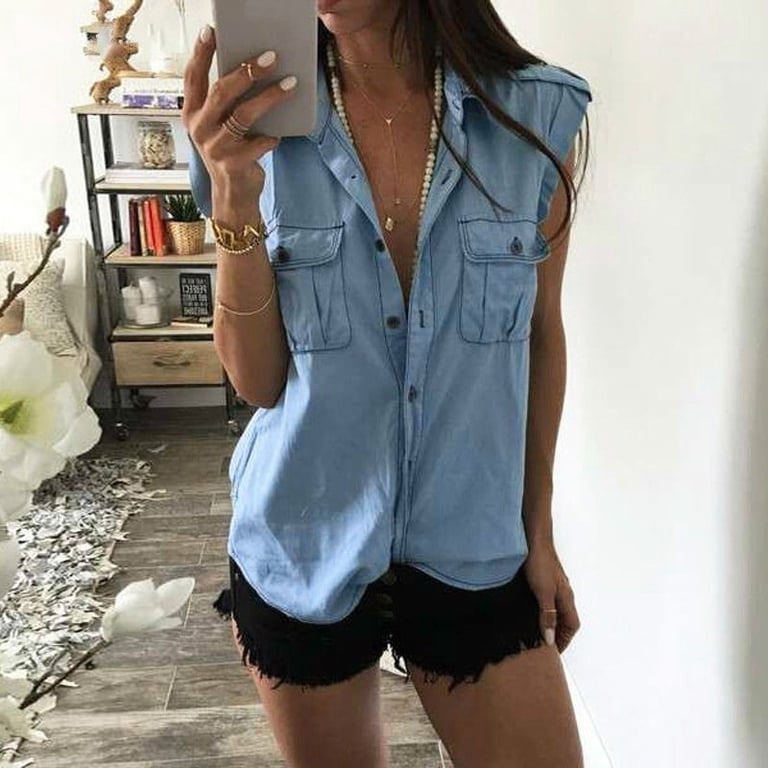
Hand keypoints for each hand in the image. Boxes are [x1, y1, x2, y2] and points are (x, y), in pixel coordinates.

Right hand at [182, 24, 297, 207]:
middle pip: (222, 91)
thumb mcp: (221, 126)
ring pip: (244, 114)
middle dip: (247, 71)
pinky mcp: (233, 164)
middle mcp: (199, 128)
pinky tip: (278, 134)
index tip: (212, 31)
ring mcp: (215, 147)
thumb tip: (255, 70)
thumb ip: (228, 104)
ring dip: (270, 97)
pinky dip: (272, 136)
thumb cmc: (231, 153)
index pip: (193, 77)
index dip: (201, 53)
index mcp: (192, 114)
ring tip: (290, 83)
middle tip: (271, 57)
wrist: (234, 195)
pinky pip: (259, 142)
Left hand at [524, 540, 579, 652]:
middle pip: (565, 618)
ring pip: (556, 609)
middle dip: (558, 633)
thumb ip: (547, 615)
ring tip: (537, 631)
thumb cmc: (540, 563)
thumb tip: (549, 639)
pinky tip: (530, 610)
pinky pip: (547, 600)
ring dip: (550, 621)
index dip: (565, 639)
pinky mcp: (544, 578)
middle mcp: (563, 592)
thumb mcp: (543, 592)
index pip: (572, 625)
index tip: (555, 652)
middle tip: (545, 646)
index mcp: (566, 598)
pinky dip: (542, 610)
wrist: (533, 538)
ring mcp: (554, 584)